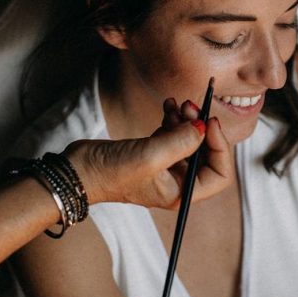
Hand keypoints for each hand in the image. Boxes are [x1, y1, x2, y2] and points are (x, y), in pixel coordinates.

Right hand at [63, 98, 232, 208]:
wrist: (77, 170)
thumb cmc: (111, 173)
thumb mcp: (150, 157)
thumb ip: (181, 142)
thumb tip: (204, 127)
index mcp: (182, 192)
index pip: (219, 175)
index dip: (220, 148)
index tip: (210, 124)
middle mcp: (178, 181)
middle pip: (206, 153)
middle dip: (202, 128)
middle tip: (192, 106)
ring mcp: (166, 166)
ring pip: (190, 139)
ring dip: (187, 119)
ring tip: (178, 104)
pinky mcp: (153, 151)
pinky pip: (173, 132)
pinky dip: (173, 117)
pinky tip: (167, 104)